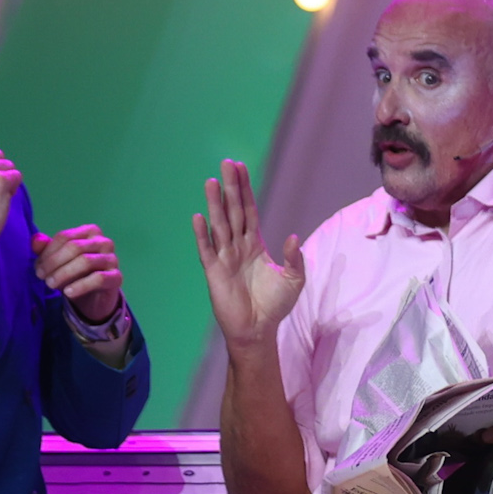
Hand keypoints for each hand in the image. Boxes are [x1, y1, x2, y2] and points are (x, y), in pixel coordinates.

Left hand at [33, 225, 122, 322]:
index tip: (37, 267)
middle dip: (54, 262)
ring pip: (85, 261)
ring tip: (51, 285)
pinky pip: (98, 278)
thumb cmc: (74, 274)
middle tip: (41, 277)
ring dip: (63, 274)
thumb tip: (35, 240)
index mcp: (90, 232)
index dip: (48, 252)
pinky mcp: (116, 277)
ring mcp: (112, 259)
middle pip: (75, 247)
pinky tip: (68, 293)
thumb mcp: (57, 261)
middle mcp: (104, 241)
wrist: (93, 298)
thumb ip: (45, 249)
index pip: (65, 237)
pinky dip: (80, 286)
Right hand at [191, 159, 304, 351]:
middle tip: (226, 163)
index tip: (241, 168)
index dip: (245, 190)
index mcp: (255, 244)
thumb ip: (293, 258)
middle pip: (233, 211)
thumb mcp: (293, 280)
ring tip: (211, 181)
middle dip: (230, 187)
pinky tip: (199, 217)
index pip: (249, 210)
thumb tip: (292, 236)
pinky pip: (207, 250)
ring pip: (219, 225)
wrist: (258, 330)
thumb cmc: (275, 306)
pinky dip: (202, 234)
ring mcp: (224, 257)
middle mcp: (237, 246)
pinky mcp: (214, 272)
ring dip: (215, 204)